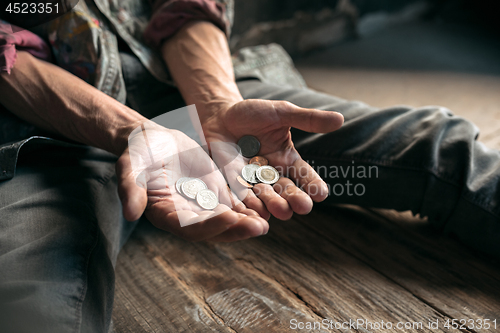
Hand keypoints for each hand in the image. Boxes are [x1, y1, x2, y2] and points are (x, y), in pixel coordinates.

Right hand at [115, 121, 268, 241]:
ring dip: (248, 221)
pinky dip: (249, 205)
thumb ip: (130, 189)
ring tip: (269, 220)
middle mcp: (187, 215)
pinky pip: (234, 202)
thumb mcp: (131, 167)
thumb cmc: (138, 153)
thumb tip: (131, 214)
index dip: (210, 225)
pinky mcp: (215, 192)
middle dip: (237, 229)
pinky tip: (267, 203)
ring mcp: (203, 205)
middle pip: (215, 229)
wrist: (153, 140)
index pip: (190, 228)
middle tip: (260, 227)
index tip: (230, 217)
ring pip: (228, 219)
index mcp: (166, 214)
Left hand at [201, 99, 343, 219]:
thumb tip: (340, 119)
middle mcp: (273, 174)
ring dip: (273, 204)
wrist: (220, 115)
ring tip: (280, 211)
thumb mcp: (281, 112)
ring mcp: (252, 180)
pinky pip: (240, 195)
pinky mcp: (232, 182)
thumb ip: (307, 119)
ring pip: (265, 196)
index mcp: (288, 159)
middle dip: (295, 198)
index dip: (313, 184)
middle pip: (287, 190)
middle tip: (303, 206)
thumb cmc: (253, 113)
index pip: (305, 174)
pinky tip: (252, 212)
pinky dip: (247, 204)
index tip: (322, 194)